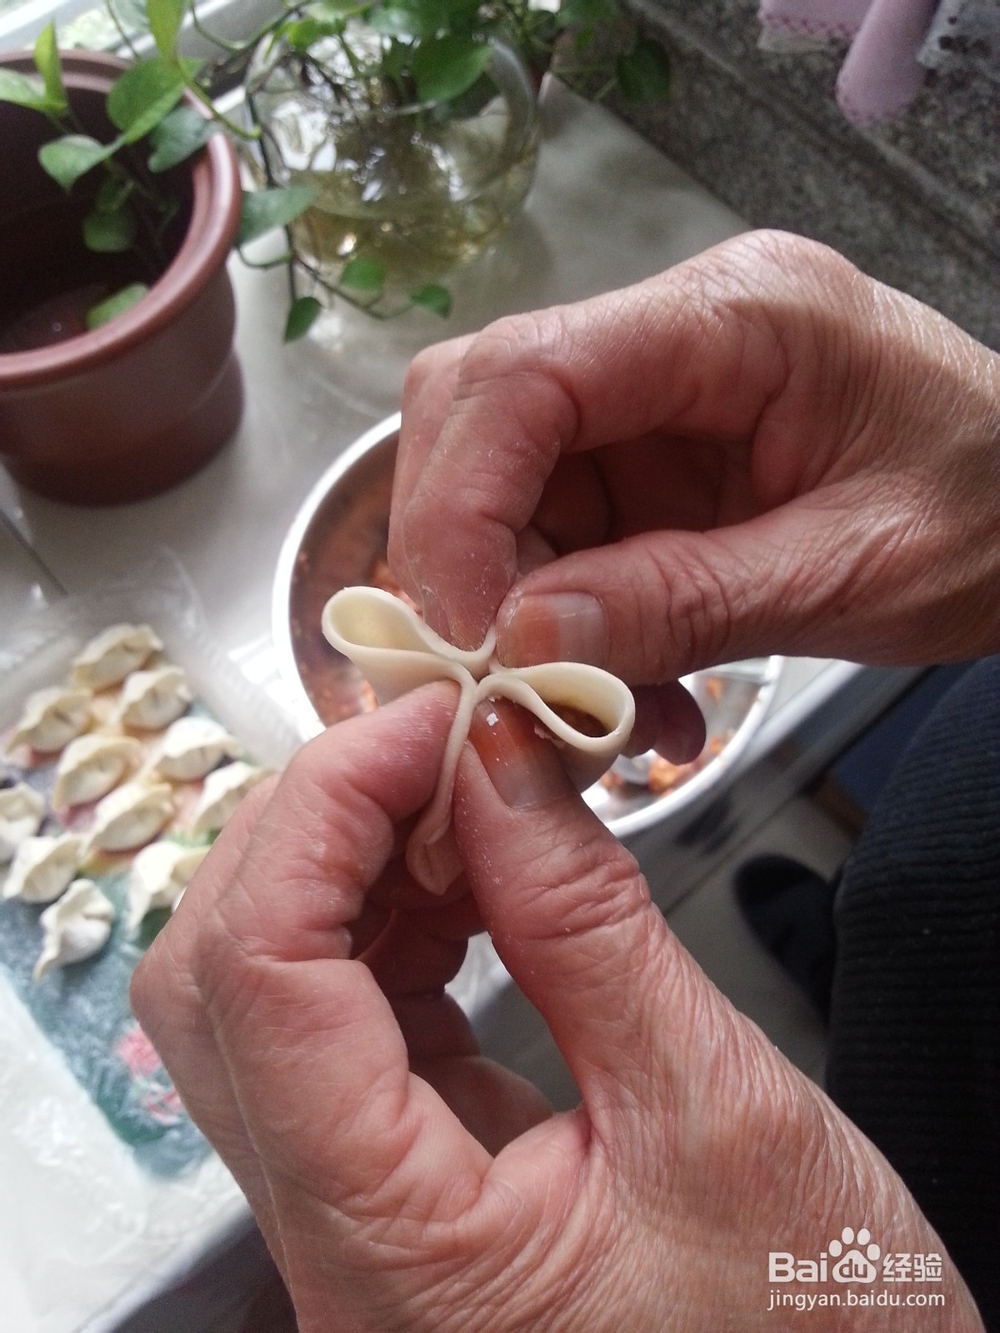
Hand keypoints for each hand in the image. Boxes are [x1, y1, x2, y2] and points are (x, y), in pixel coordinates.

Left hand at [131, 686, 981, 1330]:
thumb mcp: (715, 1110)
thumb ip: (584, 921)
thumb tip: (499, 760)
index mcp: (387, 1254)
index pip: (260, 976)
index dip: (325, 811)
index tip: (422, 719)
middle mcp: (336, 1246)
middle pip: (226, 981)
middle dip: (320, 828)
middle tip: (438, 741)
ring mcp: (362, 1219)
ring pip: (276, 993)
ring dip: (359, 867)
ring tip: (471, 797)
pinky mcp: (408, 1187)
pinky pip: (351, 1024)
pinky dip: (398, 923)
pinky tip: (472, 874)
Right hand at [389, 231, 999, 690]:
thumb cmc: (995, 514)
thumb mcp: (854, 573)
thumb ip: (686, 603)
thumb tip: (524, 643)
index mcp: (740, 317)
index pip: (527, 374)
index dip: (462, 506)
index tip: (468, 633)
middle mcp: (675, 337)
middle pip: (481, 413)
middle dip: (468, 557)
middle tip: (503, 678)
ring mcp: (655, 399)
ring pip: (504, 487)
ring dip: (521, 611)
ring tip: (598, 713)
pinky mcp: (650, 461)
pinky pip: (559, 537)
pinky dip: (567, 628)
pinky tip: (630, 693)